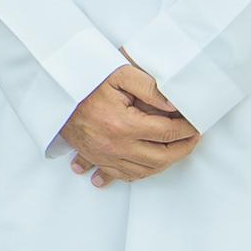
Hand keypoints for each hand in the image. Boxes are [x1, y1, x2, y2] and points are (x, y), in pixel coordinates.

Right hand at [60, 63, 198, 187]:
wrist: (53, 93)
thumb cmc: (86, 80)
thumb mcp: (119, 74)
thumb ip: (150, 87)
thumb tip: (174, 105)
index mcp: (124, 125)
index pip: (167, 132)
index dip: (187, 129)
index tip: (197, 123)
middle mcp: (116, 146)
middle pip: (161, 158)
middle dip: (183, 150)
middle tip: (194, 139)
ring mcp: (105, 156)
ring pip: (144, 171)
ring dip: (165, 163)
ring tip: (177, 151)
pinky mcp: (95, 159)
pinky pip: (122, 176)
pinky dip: (139, 174)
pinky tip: (146, 168)